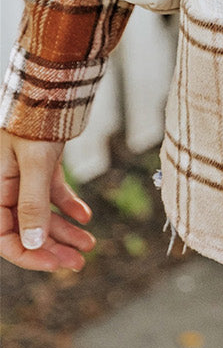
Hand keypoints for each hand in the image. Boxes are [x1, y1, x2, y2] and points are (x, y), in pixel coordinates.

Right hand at [0, 129, 94, 271]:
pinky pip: (51, 193)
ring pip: (41, 213)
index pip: (4, 236)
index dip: (29, 255)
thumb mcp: (34, 163)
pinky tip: (86, 216)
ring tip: (90, 244)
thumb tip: (32, 244)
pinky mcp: (40, 165)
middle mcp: (4, 185)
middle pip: (25, 228)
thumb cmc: (35, 119)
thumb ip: (33, 203)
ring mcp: (22, 175)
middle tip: (79, 263)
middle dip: (52, 247)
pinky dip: (68, 205)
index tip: (56, 265)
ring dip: (64, 230)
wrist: (51, 82)